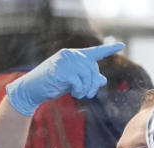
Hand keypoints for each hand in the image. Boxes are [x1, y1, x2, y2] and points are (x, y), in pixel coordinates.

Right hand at [5, 43, 124, 115]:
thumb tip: (103, 80)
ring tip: (80, 95)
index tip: (121, 46)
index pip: (94, 52)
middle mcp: (71, 54)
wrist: (31, 90)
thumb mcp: (72, 82)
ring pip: (87, 75)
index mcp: (74, 55)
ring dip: (86, 89)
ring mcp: (65, 60)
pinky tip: (74, 93)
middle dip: (94, 84)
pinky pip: (78, 81)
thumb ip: (86, 79)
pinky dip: (79, 90)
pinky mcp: (60, 69)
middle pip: (93, 68)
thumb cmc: (51, 85)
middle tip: (89, 95)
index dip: (109, 49)